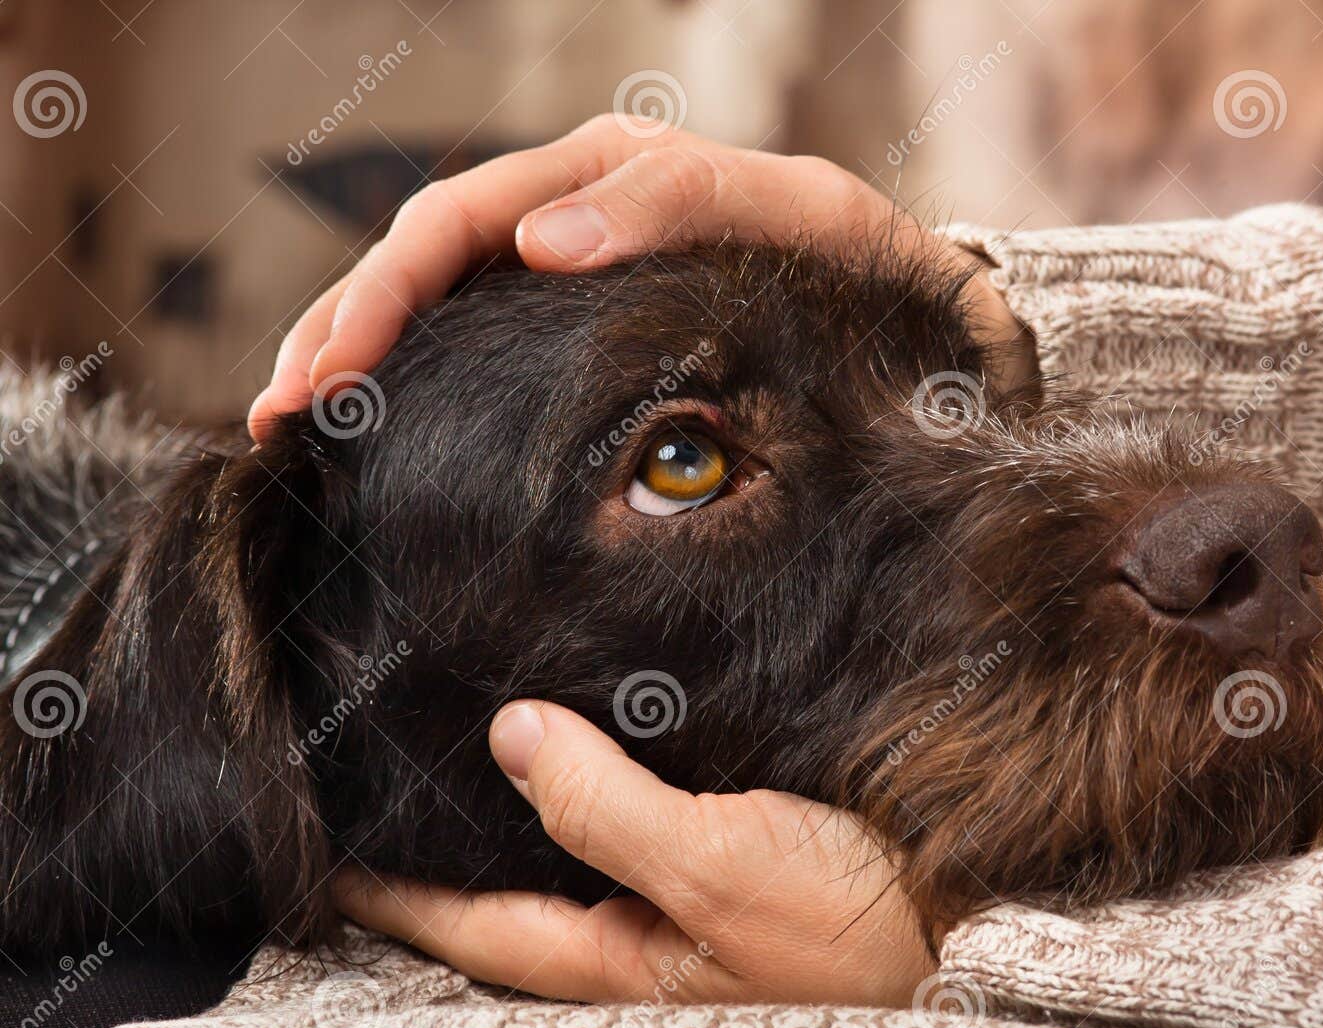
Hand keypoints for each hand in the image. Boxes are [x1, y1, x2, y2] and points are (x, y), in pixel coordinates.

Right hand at [250, 116, 1033, 439]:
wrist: (910, 308)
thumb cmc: (858, 263)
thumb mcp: (797, 212)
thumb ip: (679, 203)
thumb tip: (543, 241)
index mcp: (605, 176)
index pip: (459, 220)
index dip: (385, 293)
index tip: (335, 373)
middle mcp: (570, 214)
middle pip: (419, 259)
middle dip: (340, 329)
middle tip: (281, 417)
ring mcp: (569, 272)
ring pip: (431, 301)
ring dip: (351, 355)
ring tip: (288, 426)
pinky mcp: (578, 331)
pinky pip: (475, 342)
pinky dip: (412, 378)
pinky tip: (369, 425)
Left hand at [334, 701, 935, 1006]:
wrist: (984, 927)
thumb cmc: (860, 925)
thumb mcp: (723, 868)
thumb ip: (608, 809)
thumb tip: (511, 737)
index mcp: (622, 958)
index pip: (474, 923)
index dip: (394, 886)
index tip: (324, 843)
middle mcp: (645, 935)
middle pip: (518, 886)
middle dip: (453, 839)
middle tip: (386, 772)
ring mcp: (692, 903)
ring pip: (581, 847)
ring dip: (528, 802)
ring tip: (473, 740)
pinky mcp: (742, 860)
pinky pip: (648, 818)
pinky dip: (608, 780)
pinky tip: (602, 733)